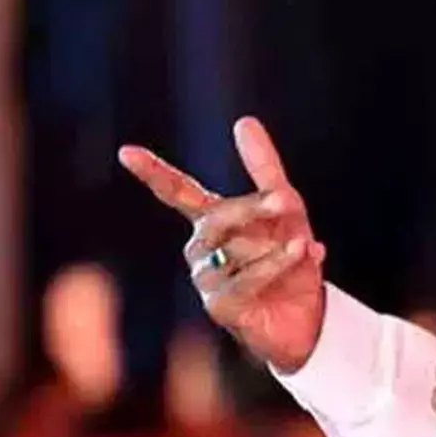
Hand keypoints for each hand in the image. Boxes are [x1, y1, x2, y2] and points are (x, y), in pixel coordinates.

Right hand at [119, 117, 326, 372]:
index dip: (153, 172)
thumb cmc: (291, 258)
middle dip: (252, 208)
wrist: (308, 314)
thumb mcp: (285, 208)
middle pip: (215, 218)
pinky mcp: (219, 308)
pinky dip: (276, 264)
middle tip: (286, 200)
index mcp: (211, 222)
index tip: (127, 153)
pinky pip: (245, 279)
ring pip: (232, 249)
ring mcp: (205, 280)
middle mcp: (201, 250)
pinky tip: (302, 252)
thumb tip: (244, 121)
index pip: (176, 193)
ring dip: (274, 244)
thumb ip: (264, 167)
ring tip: (303, 241)